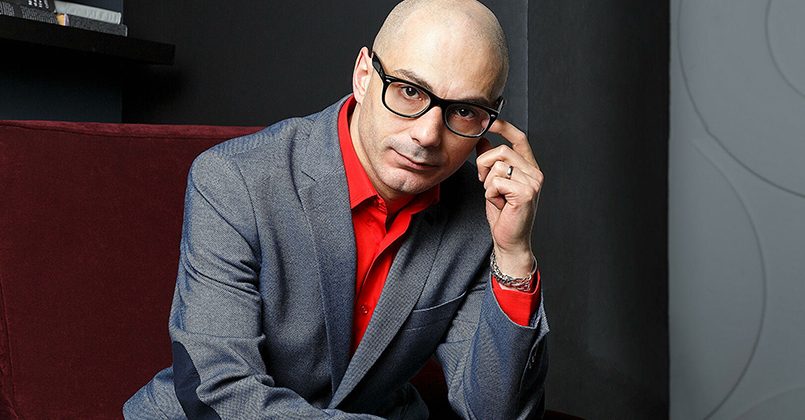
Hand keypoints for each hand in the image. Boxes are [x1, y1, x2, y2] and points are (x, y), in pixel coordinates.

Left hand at [476, 119, 542, 277]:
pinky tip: (499, 204)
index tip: (488, 120)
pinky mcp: (526, 192)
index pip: (519, 139)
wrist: (509, 240)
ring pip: (497, 166)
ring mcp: (533, 182)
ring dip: (488, 183)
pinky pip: (496, 182)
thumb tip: (482, 140)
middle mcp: (535, 173)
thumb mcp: (494, 183)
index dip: (504, 127)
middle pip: (501, 151)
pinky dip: (490, 194)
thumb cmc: (503, 214)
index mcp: (529, 168)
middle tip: (485, 183)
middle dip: (484, 165)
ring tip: (496, 197)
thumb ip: (491, 162)